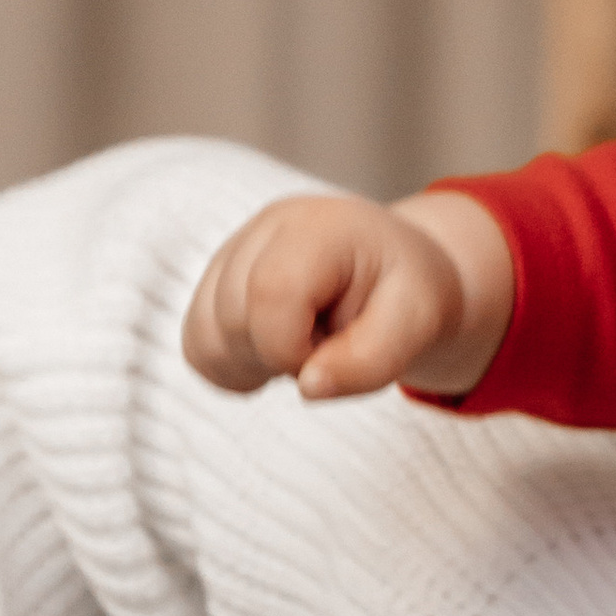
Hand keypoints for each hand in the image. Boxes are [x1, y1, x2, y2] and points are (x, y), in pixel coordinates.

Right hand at [181, 185, 513, 402]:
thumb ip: (371, 360)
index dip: (293, 350)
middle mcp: (262, 229)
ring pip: (203, 337)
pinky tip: (277, 351)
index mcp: (317, 228)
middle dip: (280, 359)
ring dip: (255, 365)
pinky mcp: (213, 282)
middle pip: (231, 321)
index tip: (332, 355)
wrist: (398, 273)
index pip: (270, 296)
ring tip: (306, 345)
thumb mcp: (419, 325)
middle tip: (329, 345)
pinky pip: (197, 346)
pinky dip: (234, 366)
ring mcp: (231, 253)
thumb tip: (308, 387)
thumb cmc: (409, 293)